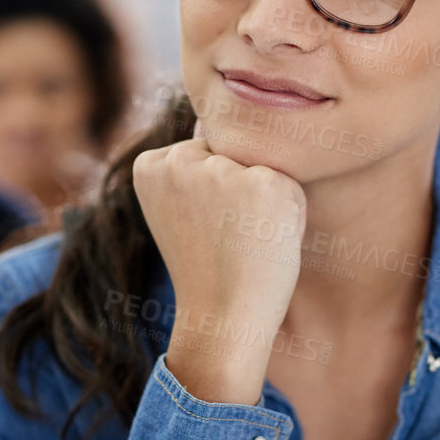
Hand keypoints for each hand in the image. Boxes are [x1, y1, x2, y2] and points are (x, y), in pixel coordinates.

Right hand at [133, 135, 306, 403]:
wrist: (223, 317)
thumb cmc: (208, 267)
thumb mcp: (180, 208)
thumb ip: (190, 167)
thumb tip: (213, 121)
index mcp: (150, 163)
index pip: (202, 151)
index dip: (212, 193)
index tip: (200, 229)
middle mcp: (180, 158)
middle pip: (231, 153)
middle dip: (237, 189)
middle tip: (225, 238)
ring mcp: (222, 170)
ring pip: (260, 164)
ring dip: (263, 198)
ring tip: (245, 239)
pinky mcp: (264, 182)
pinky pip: (289, 182)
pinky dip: (288, 211)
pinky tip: (265, 240)